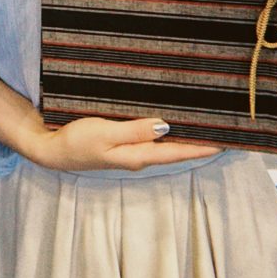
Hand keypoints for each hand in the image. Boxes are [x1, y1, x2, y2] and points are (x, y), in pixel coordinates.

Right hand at [29, 116, 219, 171]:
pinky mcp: (120, 143)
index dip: (201, 147)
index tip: (225, 141)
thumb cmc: (76, 141)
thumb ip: (134, 130)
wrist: (51, 149)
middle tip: (221, 128)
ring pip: (163, 143)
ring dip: (181, 135)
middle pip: (174, 149)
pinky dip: (162, 130)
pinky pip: (148, 137)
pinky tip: (166, 122)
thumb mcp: (105, 133)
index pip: (176, 152)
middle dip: (197, 140)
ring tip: (202, 124)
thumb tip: (166, 127)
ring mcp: (129, 150)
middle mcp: (138, 155)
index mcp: (137, 155)